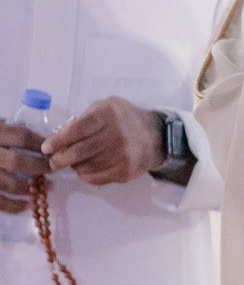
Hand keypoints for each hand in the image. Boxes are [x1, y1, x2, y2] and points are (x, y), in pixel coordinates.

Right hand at [0, 122, 45, 213]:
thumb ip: (2, 128)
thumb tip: (32, 137)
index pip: (20, 136)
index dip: (40, 142)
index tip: (53, 148)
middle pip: (18, 161)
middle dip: (40, 167)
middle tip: (53, 169)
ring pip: (9, 184)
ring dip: (30, 188)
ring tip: (44, 188)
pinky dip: (14, 206)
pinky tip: (26, 205)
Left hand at [44, 98, 164, 186]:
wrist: (154, 137)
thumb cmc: (123, 119)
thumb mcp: (105, 107)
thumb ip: (84, 118)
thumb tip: (61, 136)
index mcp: (108, 115)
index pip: (77, 130)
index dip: (58, 141)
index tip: (47, 148)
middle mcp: (116, 135)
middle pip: (79, 151)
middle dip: (60, 159)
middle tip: (53, 162)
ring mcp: (122, 155)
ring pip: (86, 167)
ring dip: (75, 167)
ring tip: (74, 163)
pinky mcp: (125, 171)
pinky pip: (97, 178)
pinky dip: (86, 175)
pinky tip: (86, 169)